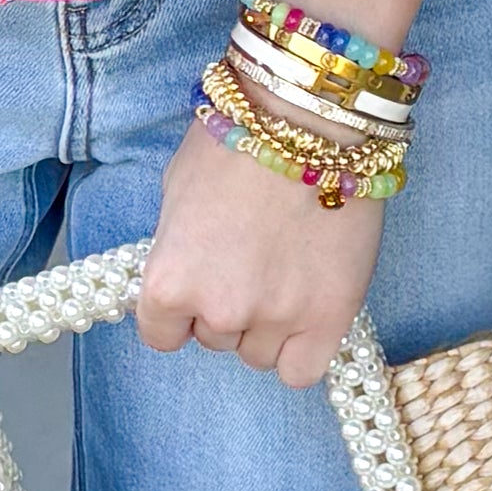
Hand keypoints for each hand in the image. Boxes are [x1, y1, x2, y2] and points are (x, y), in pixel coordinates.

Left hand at [133, 109, 383, 394]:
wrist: (307, 120)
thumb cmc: (236, 139)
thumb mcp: (176, 192)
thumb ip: (176, 248)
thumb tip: (186, 271)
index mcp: (167, 282)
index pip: (161, 334)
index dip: (181, 308)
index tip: (200, 284)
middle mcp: (218, 309)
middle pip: (214, 339)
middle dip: (228, 306)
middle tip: (251, 260)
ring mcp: (277, 317)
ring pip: (258, 355)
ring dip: (267, 325)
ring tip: (285, 272)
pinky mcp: (331, 317)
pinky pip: (302, 371)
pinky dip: (301, 350)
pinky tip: (307, 311)